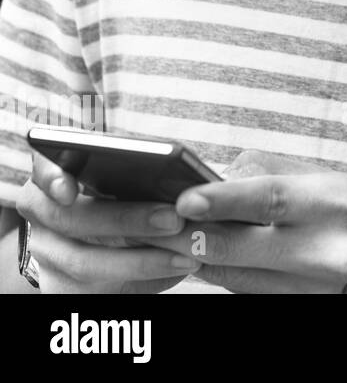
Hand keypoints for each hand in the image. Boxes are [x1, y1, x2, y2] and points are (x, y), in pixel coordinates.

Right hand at [15, 151, 199, 293]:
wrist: (88, 243)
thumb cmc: (116, 198)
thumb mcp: (116, 180)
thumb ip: (133, 173)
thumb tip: (183, 182)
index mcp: (52, 181)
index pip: (42, 172)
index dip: (52, 179)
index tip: (69, 190)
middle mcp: (42, 219)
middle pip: (71, 220)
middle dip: (125, 219)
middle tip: (174, 219)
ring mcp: (48, 258)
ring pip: (86, 263)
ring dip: (144, 260)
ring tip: (189, 253)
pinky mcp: (65, 289)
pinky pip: (104, 288)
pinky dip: (148, 278)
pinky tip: (179, 267)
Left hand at [137, 150, 346, 293]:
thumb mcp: (329, 178)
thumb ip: (272, 172)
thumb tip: (217, 173)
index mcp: (335, 203)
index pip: (271, 200)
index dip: (224, 199)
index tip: (184, 197)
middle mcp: (321, 249)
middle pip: (237, 247)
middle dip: (185, 235)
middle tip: (147, 221)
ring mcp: (307, 285)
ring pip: (229, 273)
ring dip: (191, 255)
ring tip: (159, 235)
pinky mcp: (295, 304)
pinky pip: (241, 289)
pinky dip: (216, 269)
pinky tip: (197, 254)